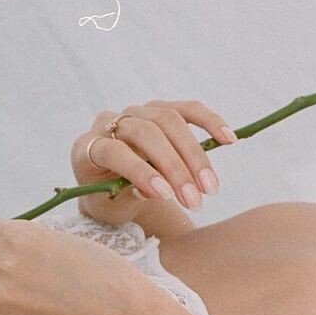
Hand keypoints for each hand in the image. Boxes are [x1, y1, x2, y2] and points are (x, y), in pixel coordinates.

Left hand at [71, 99, 237, 224]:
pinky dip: (209, 122)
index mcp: (87, 148)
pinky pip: (187, 109)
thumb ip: (128, 194)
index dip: (140, 172)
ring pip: (169, 120)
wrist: (107, 186)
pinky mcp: (159, 109)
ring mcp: (135, 112)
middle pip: (147, 134)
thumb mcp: (110, 205)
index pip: (115, 151)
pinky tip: (229, 140)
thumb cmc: (107, 199)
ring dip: (194, 155)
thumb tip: (158, 190)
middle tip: (195, 200)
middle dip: (174, 169)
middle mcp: (109, 123)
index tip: (166, 196)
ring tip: (210, 187)